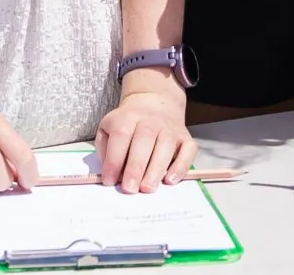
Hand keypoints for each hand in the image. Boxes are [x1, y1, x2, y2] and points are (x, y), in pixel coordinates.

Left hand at [97, 73, 195, 191]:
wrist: (155, 103)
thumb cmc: (128, 124)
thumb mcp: (108, 128)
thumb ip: (105, 149)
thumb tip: (110, 173)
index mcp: (127, 118)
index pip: (120, 135)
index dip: (114, 160)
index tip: (109, 181)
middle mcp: (150, 120)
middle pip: (144, 140)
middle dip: (136, 167)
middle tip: (130, 189)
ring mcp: (170, 128)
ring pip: (166, 146)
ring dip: (156, 169)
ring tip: (147, 188)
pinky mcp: (185, 137)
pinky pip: (188, 150)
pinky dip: (181, 166)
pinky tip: (171, 180)